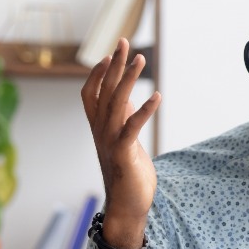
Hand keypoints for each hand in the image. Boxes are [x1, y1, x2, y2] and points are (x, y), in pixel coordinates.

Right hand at [81, 38, 160, 247]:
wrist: (127, 207)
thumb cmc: (128, 174)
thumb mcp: (126, 141)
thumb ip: (123, 120)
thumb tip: (128, 97)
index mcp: (99, 128)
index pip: (91, 93)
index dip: (99, 73)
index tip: (111, 53)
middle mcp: (100, 131)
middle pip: (104, 90)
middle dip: (115, 65)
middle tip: (124, 41)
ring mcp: (110, 141)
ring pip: (116, 102)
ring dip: (128, 79)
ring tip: (141, 59)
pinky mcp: (124, 153)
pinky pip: (132, 127)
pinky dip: (144, 110)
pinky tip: (157, 96)